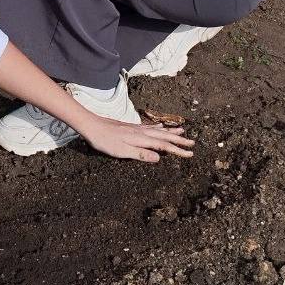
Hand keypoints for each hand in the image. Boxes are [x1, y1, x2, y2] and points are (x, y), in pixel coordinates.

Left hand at [77, 112, 194, 162]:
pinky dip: (159, 127)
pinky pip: (151, 127)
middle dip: (179, 140)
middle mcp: (142, 132)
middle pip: (165, 136)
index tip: (190, 154)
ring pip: (159, 130)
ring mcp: (137, 129)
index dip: (178, 150)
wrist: (92, 126)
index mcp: (142, 139)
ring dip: (171, 132)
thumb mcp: (122, 151)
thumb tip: (159, 158)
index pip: (164, 146)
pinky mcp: (131, 127)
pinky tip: (160, 127)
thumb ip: (140, 154)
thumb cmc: (105, 141)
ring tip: (183, 131)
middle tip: (193, 143)